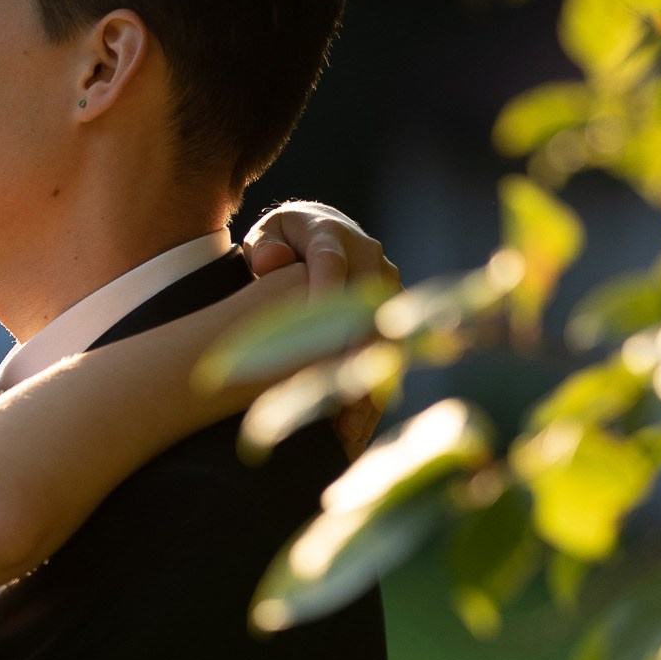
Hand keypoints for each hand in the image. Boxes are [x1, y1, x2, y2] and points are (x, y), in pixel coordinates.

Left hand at [242, 203, 398, 454]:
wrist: (323, 229)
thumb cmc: (284, 240)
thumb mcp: (267, 235)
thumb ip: (264, 247)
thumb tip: (269, 263)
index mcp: (331, 236)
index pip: (330, 268)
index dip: (324, 304)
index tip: (312, 343)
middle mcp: (368, 256)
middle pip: (365, 311)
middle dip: (351, 358)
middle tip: (333, 402)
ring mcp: (387, 282)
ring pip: (386, 337)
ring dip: (369, 382)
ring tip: (347, 430)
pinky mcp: (396, 309)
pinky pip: (392, 351)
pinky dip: (376, 388)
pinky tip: (359, 425)